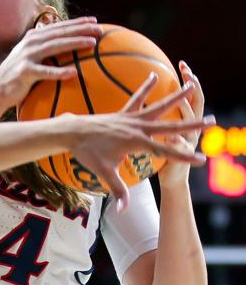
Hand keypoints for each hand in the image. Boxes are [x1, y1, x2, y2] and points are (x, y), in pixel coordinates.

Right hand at [0, 16, 102, 106]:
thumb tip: (64, 43)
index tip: (94, 21)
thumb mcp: (29, 57)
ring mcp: (26, 56)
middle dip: (80, 29)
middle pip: (59, 33)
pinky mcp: (24, 72)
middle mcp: (30, 43)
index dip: (77, 23)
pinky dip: (59, 72)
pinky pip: (45, 72)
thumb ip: (44, 48)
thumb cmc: (17, 75)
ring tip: (91, 43)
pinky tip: (73, 73)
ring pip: (54, 47)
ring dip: (74, 43)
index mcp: (33, 37)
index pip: (59, 27)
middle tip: (99, 29)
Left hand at [67, 73, 213, 209]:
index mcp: (136, 142)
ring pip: (158, 106)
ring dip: (176, 97)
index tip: (202, 159)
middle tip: (213, 121)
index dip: (184, 156)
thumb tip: (123, 210)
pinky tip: (154, 75)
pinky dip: (146, 87)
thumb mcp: (104, 172)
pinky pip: (137, 98)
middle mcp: (137, 127)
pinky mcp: (123, 113)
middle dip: (193, 125)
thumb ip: (117, 190)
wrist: (72, 133)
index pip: (166, 151)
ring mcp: (131, 118)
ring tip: (192, 84)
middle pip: (171, 126)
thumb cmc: (88, 153)